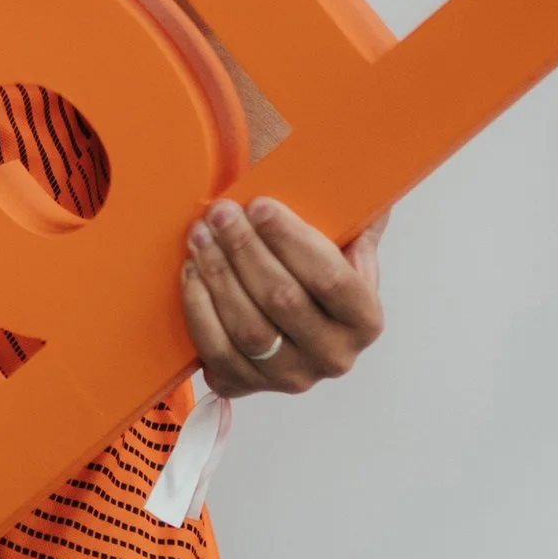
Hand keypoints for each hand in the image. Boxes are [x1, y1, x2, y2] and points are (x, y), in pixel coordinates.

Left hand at [179, 197, 385, 400]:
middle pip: (284, 301)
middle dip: (246, 249)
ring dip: (218, 275)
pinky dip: (199, 310)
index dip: (292, 241)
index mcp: (365, 320)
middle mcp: (334, 357)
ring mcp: (291, 378)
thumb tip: (360, 172)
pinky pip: (217, 353)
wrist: (290, 317)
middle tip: (222, 213)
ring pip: (248, 329)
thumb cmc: (315, 269)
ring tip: (200, 235)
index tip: (261, 205)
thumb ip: (355, 214)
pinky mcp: (249, 386)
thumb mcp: (347, 239)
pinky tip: (192, 273)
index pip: (332, 280)